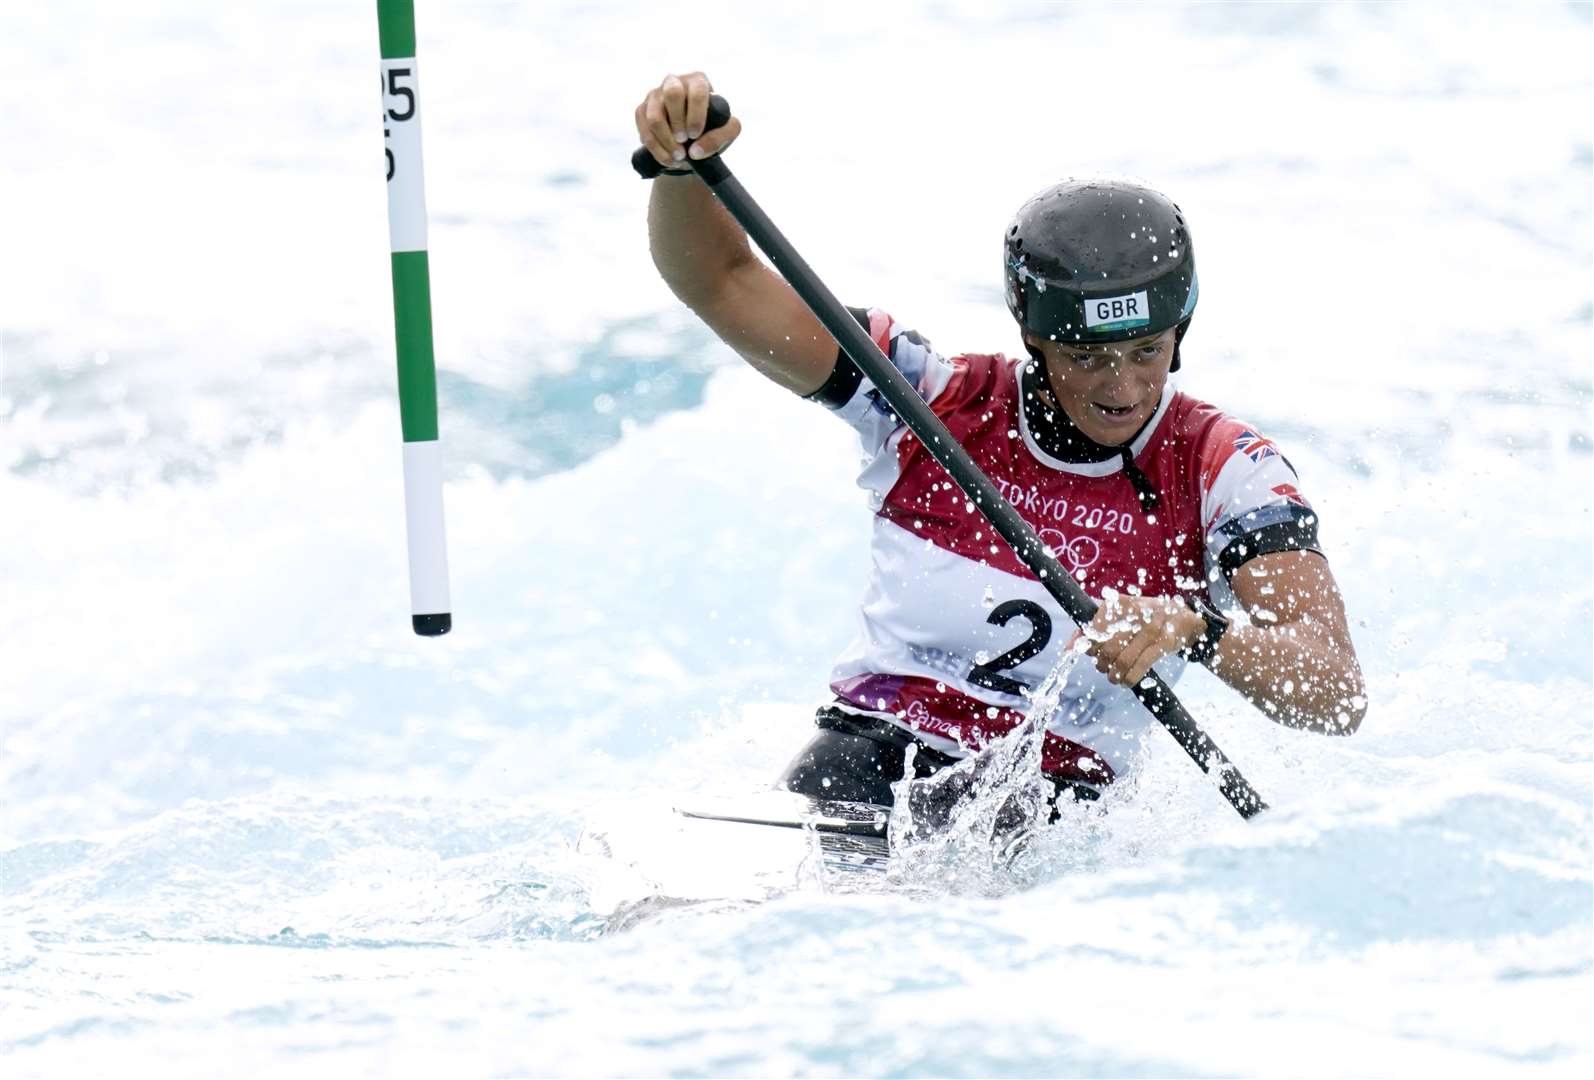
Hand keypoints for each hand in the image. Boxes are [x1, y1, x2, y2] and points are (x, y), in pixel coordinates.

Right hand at [634, 72, 741, 172]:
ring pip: (654, 116)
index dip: (696, 114)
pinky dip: (656, 149)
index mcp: (698, 81)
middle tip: (684, 141)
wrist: (692, 140)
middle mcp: (675, 82)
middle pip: (672, 93)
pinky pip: (644, 130)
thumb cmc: (712, 129)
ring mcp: (655, 95)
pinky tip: (669, 159)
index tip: (695, 135)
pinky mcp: (642, 110)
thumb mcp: (727, 133)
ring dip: (666, 141)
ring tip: (679, 157)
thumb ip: (720, 138)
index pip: (697, 91)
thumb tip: (695, 151)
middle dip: (678, 122)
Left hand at [1083, 590, 1203, 687]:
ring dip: (1113, 675)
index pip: (1093, 632)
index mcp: (1119, 603)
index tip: (1093, 652)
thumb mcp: (1119, 614)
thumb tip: (1069, 648)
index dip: (1090, 647)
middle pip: (1106, 649)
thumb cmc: (1143, 616)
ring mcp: (1150, 628)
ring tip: (1113, 676)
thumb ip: (1092, 628)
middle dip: (1101, 664)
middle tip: (1103, 666)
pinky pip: (1139, 669)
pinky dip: (1128, 680)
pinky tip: (1126, 681)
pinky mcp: (1163, 644)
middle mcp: (1134, 613)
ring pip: (1120, 662)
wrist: (1183, 616)